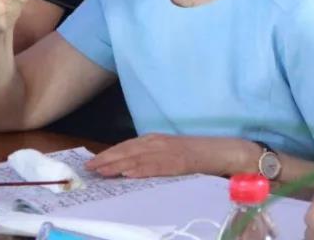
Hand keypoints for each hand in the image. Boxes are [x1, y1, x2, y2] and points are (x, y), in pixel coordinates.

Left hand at [85, 134, 254, 178]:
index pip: (128, 146)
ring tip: (101, 171)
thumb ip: (153, 157)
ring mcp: (169, 151)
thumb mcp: (171, 153)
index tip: (93, 161)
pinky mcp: (179, 161)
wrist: (223, 151)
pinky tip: (129, 174)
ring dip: (118, 164)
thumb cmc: (197, 155)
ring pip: (138, 158)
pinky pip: (157, 166)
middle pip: (128, 150)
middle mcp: (160, 142)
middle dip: (108, 159)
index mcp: (157, 139)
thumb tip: (130, 169)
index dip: (110, 153)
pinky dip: (141, 169)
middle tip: (89, 168)